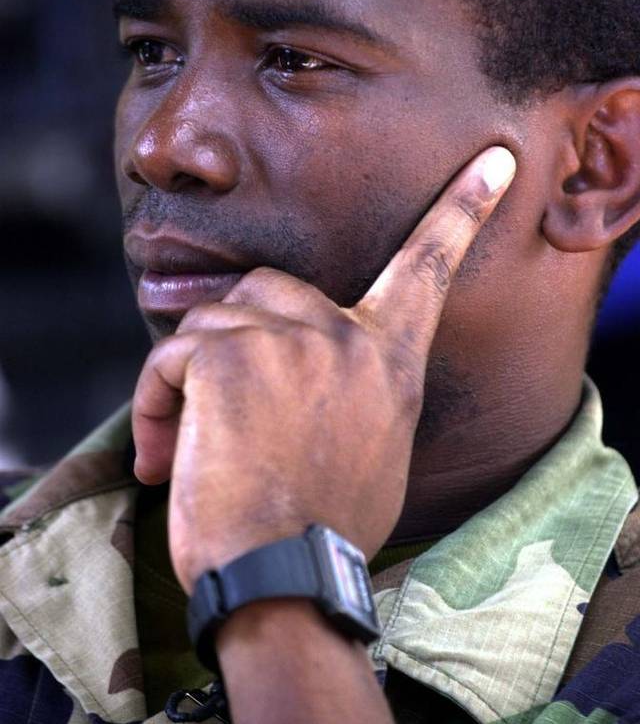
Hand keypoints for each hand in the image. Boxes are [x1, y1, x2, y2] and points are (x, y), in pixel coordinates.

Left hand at [132, 146, 515, 592]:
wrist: (284, 580)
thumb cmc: (322, 526)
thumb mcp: (373, 450)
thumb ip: (355, 389)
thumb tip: (312, 379)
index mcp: (391, 358)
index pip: (430, 267)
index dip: (461, 209)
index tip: (492, 162)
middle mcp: (348, 335)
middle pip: (271, 286)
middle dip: (237, 335)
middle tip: (217, 408)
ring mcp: (289, 336)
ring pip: (213, 319)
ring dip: (187, 380)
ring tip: (181, 449)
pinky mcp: (230, 352)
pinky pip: (173, 353)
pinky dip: (154, 400)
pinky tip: (160, 456)